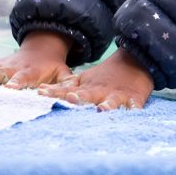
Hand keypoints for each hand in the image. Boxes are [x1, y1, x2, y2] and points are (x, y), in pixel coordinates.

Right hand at [0, 30, 74, 88]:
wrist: (42, 47)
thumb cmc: (53, 67)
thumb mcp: (64, 73)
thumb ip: (66, 84)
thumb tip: (71, 96)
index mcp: (32, 72)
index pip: (24, 79)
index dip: (17, 84)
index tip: (10, 89)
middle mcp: (15, 68)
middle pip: (2, 73)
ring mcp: (4, 65)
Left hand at [37, 48, 153, 110]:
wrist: (135, 61)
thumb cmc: (105, 76)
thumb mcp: (85, 79)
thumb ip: (65, 87)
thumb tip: (40, 91)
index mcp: (86, 87)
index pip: (67, 90)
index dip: (55, 92)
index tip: (41, 93)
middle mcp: (100, 91)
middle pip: (88, 95)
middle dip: (79, 98)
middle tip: (70, 99)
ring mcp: (117, 95)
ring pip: (111, 101)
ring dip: (106, 106)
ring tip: (102, 110)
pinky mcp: (134, 99)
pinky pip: (134, 107)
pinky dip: (133, 110)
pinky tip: (132, 113)